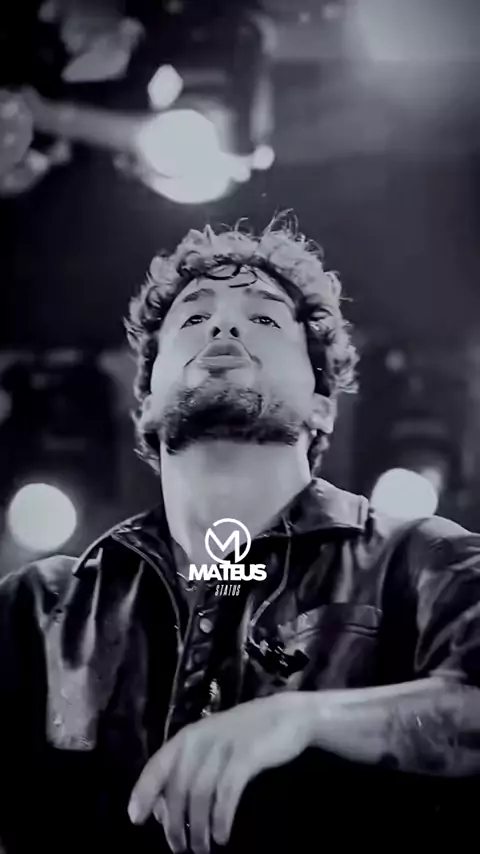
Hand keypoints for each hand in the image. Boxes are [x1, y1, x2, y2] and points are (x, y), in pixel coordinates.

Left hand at [128, 692, 314, 853]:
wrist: (287, 715)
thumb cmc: (245, 736)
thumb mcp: (211, 749)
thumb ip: (188, 773)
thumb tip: (163, 811)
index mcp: (187, 737)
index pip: (156, 765)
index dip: (144, 792)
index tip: (135, 819)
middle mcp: (200, 739)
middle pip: (177, 787)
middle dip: (175, 823)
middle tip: (180, 848)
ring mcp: (223, 746)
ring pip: (199, 793)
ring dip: (198, 827)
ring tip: (202, 848)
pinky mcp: (246, 755)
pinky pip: (226, 792)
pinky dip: (221, 817)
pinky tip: (222, 835)